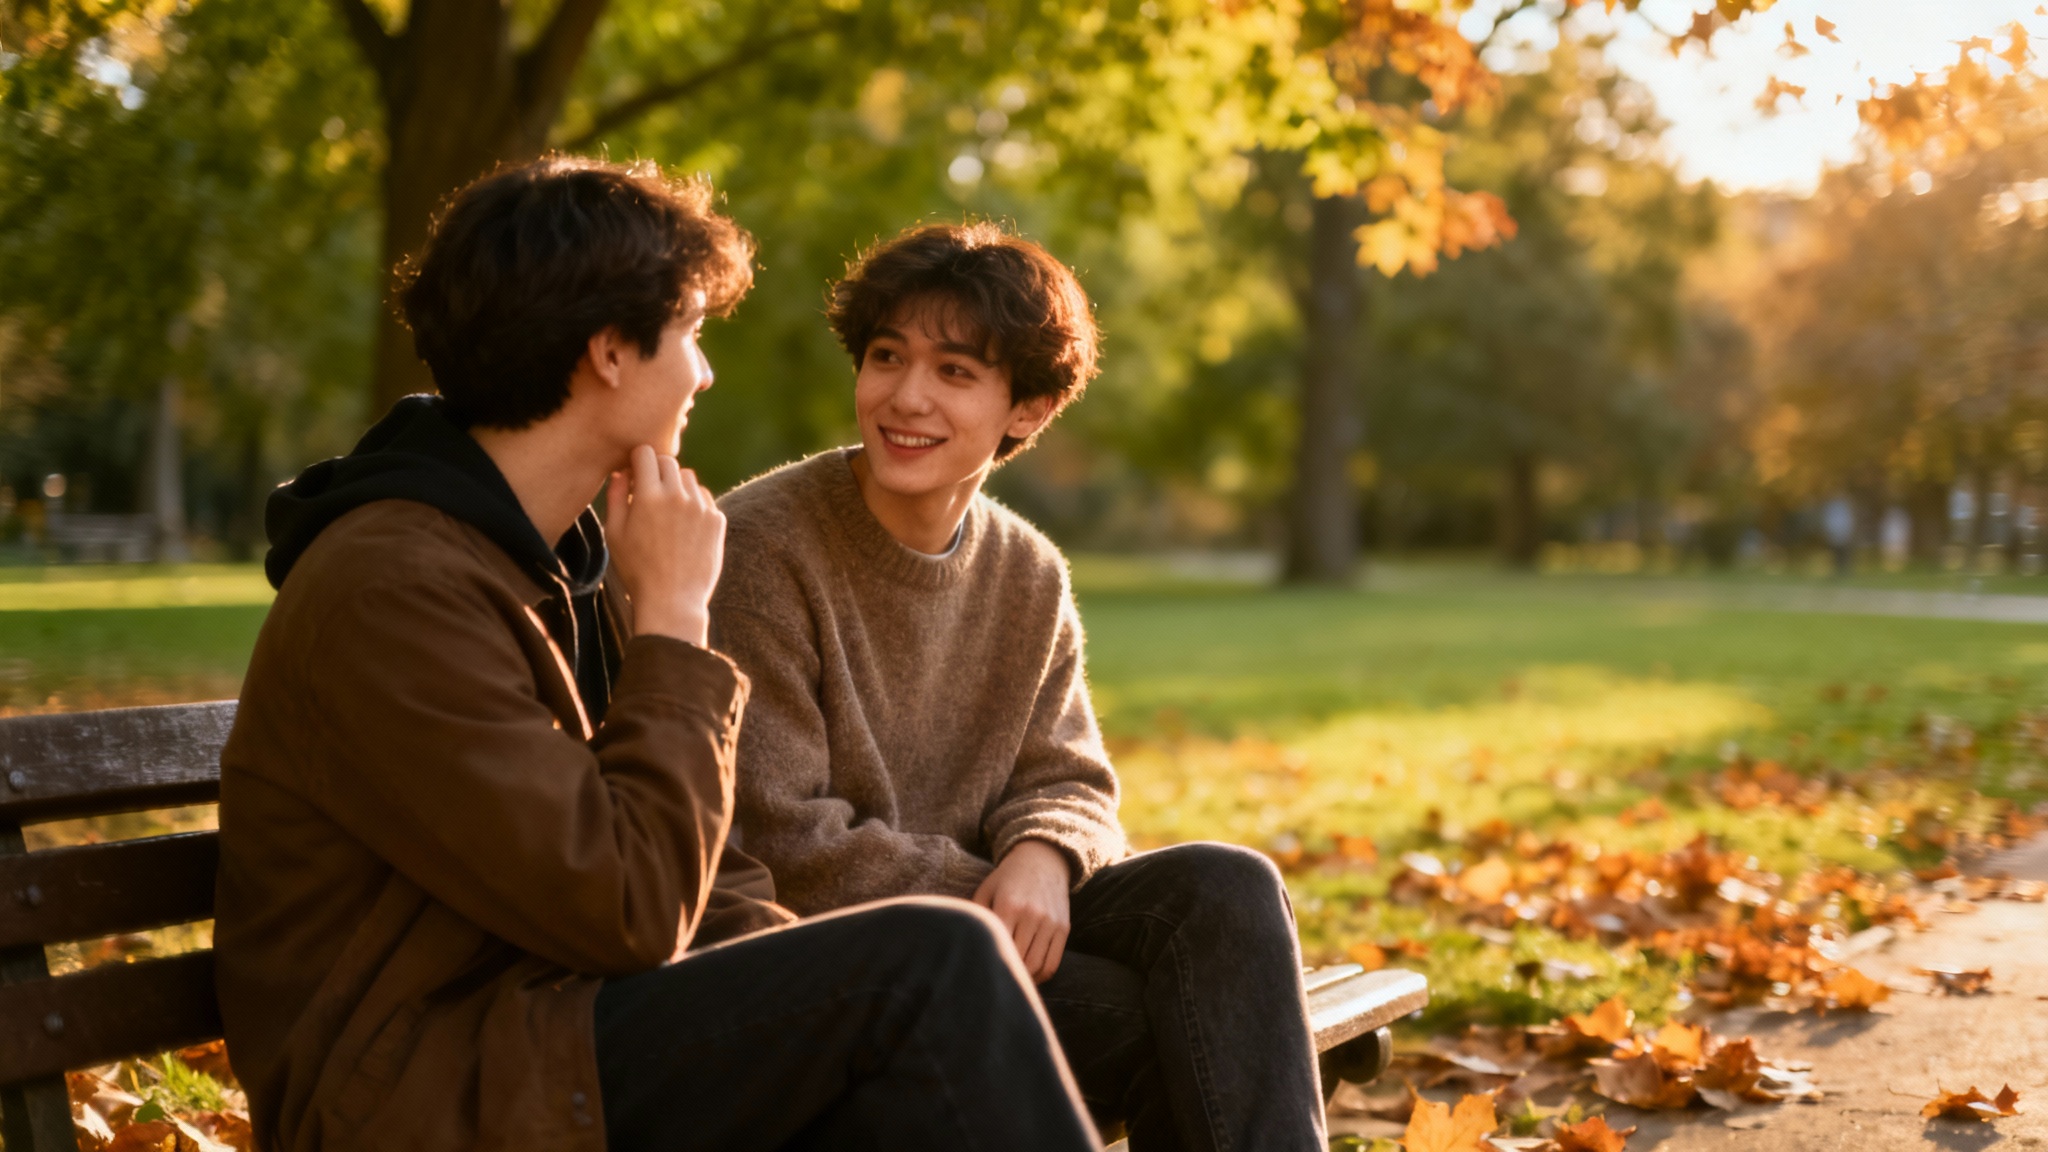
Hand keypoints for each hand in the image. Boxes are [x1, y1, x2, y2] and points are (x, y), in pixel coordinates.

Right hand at [605, 444, 723, 646]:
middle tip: (649, 493)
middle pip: (669, 462)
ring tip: (667, 512)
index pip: (646, 453)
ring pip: (688, 478)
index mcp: (649, 496)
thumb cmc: (637, 570)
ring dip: (676, 486)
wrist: (672, 601)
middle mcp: (678, 496)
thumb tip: (620, 473)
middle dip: (656, 471)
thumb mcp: (615, 534)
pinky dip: (694, 504)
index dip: (637, 461)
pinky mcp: (717, 520)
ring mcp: (701, 507)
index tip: (634, 475)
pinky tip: (684, 526)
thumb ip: (616, 498)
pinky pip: (704, 498)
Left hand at [972, 839, 1071, 982]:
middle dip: (1005, 973)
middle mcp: (1032, 915)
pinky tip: (1029, 977)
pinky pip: (1053, 963)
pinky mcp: (1064, 928)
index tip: (979, 972)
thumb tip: (962, 945)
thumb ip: (975, 916)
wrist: (1042, 860)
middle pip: (1017, 960)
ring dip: (1023, 980)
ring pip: (1036, 966)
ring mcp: (1050, 923)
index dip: (989, 963)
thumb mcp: (986, 890)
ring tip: (1010, 980)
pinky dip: (1041, 976)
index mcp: (1009, 905)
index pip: (998, 947)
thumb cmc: (1007, 879)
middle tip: (993, 980)